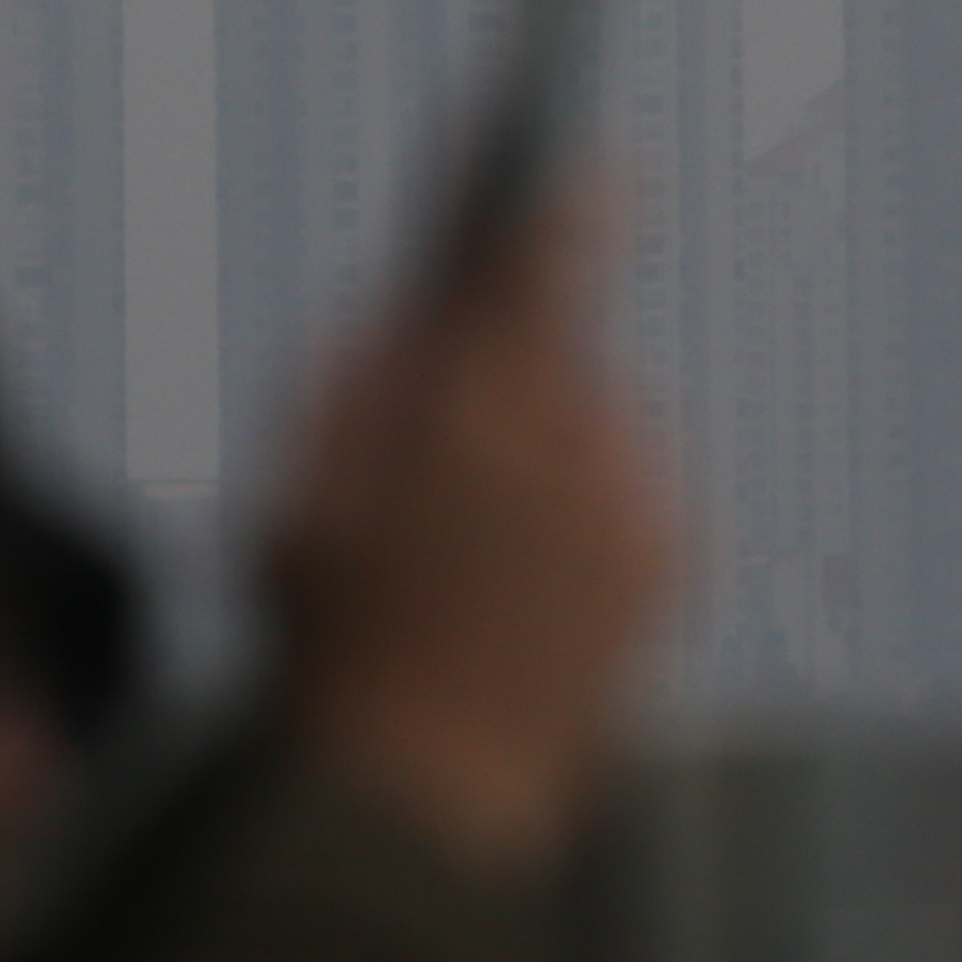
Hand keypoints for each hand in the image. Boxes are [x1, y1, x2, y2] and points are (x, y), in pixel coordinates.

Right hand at [261, 184, 680, 872]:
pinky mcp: (668, 562)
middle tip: (448, 468)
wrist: (420, 798)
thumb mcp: (293, 501)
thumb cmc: (334, 652)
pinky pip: (633, 488)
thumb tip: (420, 308)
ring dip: (552, 454)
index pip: (530, 272)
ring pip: (596, 422)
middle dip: (511, 381)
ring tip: (483, 558)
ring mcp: (627, 510)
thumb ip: (357, 380)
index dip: (560, 210)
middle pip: (560, 353)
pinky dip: (593, 512)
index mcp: (460, 420)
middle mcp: (566, 451)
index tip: (586, 163)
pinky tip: (534, 584)